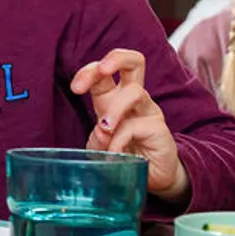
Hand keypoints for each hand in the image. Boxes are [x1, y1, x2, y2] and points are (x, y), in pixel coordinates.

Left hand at [71, 49, 189, 203]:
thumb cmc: (122, 155)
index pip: (103, 72)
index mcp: (114, 96)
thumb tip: (101, 132)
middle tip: (102, 71)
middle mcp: (134, 98)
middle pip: (134, 61)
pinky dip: (120, 140)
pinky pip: (137, 125)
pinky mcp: (159, 128)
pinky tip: (115, 152)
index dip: (88, 72)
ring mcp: (148, 111)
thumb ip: (96, 138)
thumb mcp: (100, 145)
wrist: (150, 177)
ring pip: (135, 92)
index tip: (75, 88)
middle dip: (116, 58)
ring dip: (115, 109)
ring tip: (105, 129)